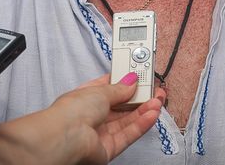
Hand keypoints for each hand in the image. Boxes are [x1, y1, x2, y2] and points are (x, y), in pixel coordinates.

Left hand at [0, 72, 164, 164]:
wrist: (65, 137)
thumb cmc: (72, 111)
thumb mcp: (100, 90)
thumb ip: (120, 88)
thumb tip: (132, 80)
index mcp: (86, 98)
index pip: (109, 88)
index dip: (125, 82)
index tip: (140, 76)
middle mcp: (93, 116)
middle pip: (121, 106)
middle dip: (139, 97)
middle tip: (154, 89)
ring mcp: (100, 133)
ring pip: (127, 121)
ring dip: (144, 110)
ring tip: (158, 100)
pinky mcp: (108, 149)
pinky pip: (129, 135)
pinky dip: (142, 124)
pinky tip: (152, 114)